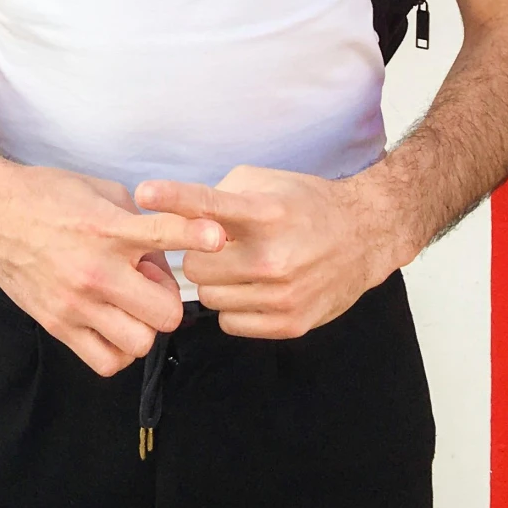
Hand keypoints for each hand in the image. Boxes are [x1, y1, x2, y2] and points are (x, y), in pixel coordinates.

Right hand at [0, 140, 222, 375]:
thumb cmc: (50, 195)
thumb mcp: (103, 191)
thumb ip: (140, 222)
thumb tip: (165, 258)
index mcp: (108, 228)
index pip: (163, 233)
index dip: (196, 234)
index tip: (218, 236)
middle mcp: (95, 270)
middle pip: (165, 313)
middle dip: (167, 300)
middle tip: (149, 284)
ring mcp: (76, 304)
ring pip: (139, 343)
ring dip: (142, 326)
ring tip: (128, 305)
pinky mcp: (59, 326)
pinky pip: (106, 362)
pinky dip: (118, 349)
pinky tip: (112, 324)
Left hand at [135, 163, 403, 338]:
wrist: (363, 235)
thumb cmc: (305, 203)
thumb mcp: (264, 183)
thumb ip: (221, 196)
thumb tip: (180, 217)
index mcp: (265, 212)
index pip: (209, 205)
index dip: (174, 197)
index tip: (144, 192)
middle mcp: (273, 255)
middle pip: (196, 267)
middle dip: (197, 257)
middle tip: (215, 248)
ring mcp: (282, 294)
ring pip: (210, 299)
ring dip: (215, 284)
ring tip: (238, 267)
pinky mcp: (290, 323)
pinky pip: (231, 324)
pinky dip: (233, 309)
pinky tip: (252, 289)